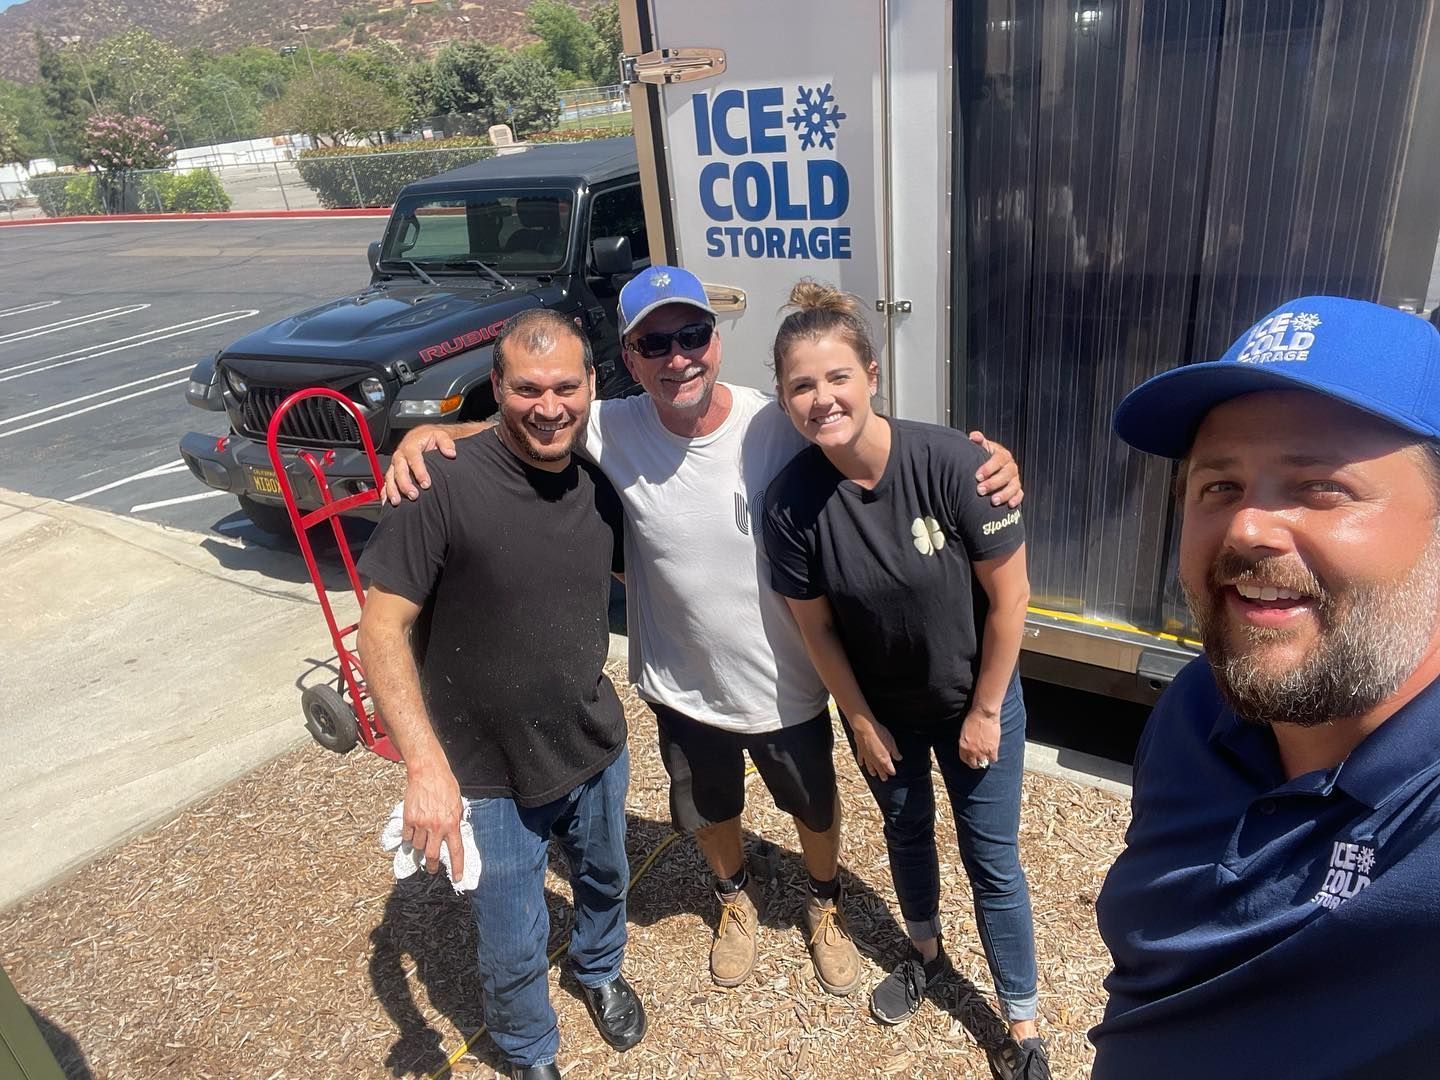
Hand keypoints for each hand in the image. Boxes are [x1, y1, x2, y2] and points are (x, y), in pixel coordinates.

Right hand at [383, 424, 457, 504]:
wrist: (420, 436)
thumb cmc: (429, 437)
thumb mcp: (440, 435)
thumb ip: (446, 442)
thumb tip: (451, 452)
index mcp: (411, 446)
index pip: (414, 459)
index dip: (419, 472)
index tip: (426, 484)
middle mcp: (400, 455)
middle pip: (399, 470)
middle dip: (405, 484)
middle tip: (414, 495)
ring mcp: (395, 464)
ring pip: (390, 477)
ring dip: (392, 490)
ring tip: (397, 502)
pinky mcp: (393, 470)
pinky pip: (387, 481)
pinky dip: (385, 491)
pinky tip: (386, 501)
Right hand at [402, 761, 463, 880]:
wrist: (428, 772)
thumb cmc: (445, 786)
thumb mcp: (457, 804)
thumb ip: (455, 821)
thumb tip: (453, 835)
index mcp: (452, 824)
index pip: (456, 851)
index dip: (457, 867)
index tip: (457, 878)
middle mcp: (436, 827)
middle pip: (432, 855)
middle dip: (433, 866)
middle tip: (433, 868)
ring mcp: (421, 824)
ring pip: (418, 847)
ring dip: (421, 847)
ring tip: (423, 840)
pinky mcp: (409, 819)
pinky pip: (408, 836)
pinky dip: (410, 838)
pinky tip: (413, 832)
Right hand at [852, 719, 901, 779]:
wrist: (865, 729)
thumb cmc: (879, 735)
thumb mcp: (892, 742)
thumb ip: (895, 752)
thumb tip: (899, 758)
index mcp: (884, 760)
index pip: (889, 770)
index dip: (892, 772)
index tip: (893, 773)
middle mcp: (875, 761)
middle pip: (880, 770)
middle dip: (883, 775)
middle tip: (884, 779)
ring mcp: (867, 757)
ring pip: (870, 767)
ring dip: (872, 771)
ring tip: (874, 774)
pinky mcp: (861, 752)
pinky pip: (861, 759)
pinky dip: (861, 763)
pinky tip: (862, 764)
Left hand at [958, 709, 1000, 769]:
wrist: (984, 714)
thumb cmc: (973, 718)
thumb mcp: (964, 731)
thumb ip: (966, 741)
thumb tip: (969, 746)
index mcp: (963, 746)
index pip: (964, 759)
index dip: (968, 759)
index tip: (971, 758)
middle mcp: (971, 751)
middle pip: (973, 764)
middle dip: (976, 763)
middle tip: (979, 760)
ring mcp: (982, 751)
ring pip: (983, 763)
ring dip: (985, 761)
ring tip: (987, 757)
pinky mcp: (992, 749)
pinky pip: (993, 759)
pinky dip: (993, 757)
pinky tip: (993, 753)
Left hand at [969, 431, 1023, 508]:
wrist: (991, 469)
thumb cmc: (985, 458)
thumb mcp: (982, 449)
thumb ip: (979, 442)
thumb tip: (973, 436)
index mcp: (1003, 455)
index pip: (998, 459)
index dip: (988, 468)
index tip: (977, 476)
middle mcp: (1011, 467)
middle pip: (1006, 475)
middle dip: (993, 483)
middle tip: (980, 490)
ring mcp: (1015, 479)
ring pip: (1014, 486)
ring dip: (1004, 494)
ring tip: (993, 501)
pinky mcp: (1017, 490)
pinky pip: (1020, 494)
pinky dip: (1016, 499)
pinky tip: (1010, 505)